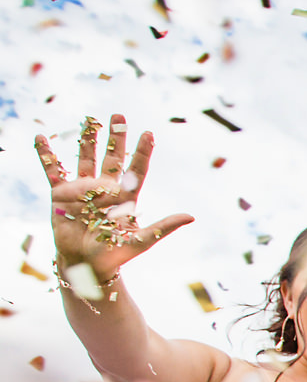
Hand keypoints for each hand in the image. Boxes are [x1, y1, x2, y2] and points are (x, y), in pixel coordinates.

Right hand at [36, 115, 192, 279]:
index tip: (149, 133)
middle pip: (111, 158)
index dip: (142, 152)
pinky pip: (53, 170)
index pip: (136, 169)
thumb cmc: (115, 255)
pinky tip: (40, 137)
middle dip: (115, 137)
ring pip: (85, 158)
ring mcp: (82, 189)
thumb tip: (191, 217)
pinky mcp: (60, 194)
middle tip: (119, 115)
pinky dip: (47, 154)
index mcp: (124, 197)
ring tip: (88, 119)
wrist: (86, 266)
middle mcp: (104, 189)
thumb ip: (164, 227)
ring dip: (87, 139)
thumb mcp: (142, 241)